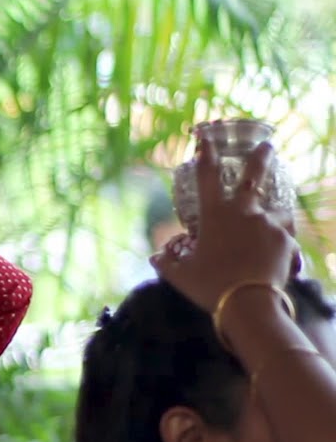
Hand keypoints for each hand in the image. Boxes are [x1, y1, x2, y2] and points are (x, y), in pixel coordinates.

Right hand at [150, 139, 297, 312]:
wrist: (248, 303)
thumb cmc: (210, 286)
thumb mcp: (181, 276)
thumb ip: (167, 263)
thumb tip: (155, 257)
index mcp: (215, 215)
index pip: (207, 176)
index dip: (206, 154)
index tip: (207, 138)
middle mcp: (244, 212)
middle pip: (254, 176)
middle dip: (260, 157)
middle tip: (268, 145)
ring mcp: (268, 223)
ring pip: (273, 212)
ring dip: (270, 218)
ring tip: (267, 231)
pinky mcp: (286, 239)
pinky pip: (283, 236)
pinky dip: (279, 243)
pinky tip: (277, 257)